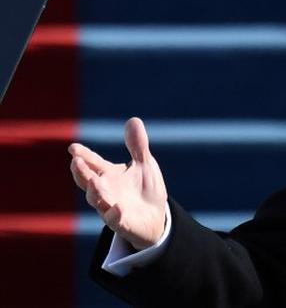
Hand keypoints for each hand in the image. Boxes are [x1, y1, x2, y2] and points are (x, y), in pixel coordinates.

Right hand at [68, 117, 167, 249]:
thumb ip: (137, 145)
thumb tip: (133, 120)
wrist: (155, 217)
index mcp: (108, 175)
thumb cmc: (144, 188)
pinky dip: (115, 215)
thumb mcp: (144, 164)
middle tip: (76, 161)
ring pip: (97, 200)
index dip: (83, 155)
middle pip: (88, 181)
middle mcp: (105, 191)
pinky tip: (118, 208)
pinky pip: (115, 220)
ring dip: (95, 191)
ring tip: (94, 180)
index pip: (92, 163)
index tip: (73, 148)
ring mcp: (111, 207)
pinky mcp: (122, 223)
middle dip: (81, 172)